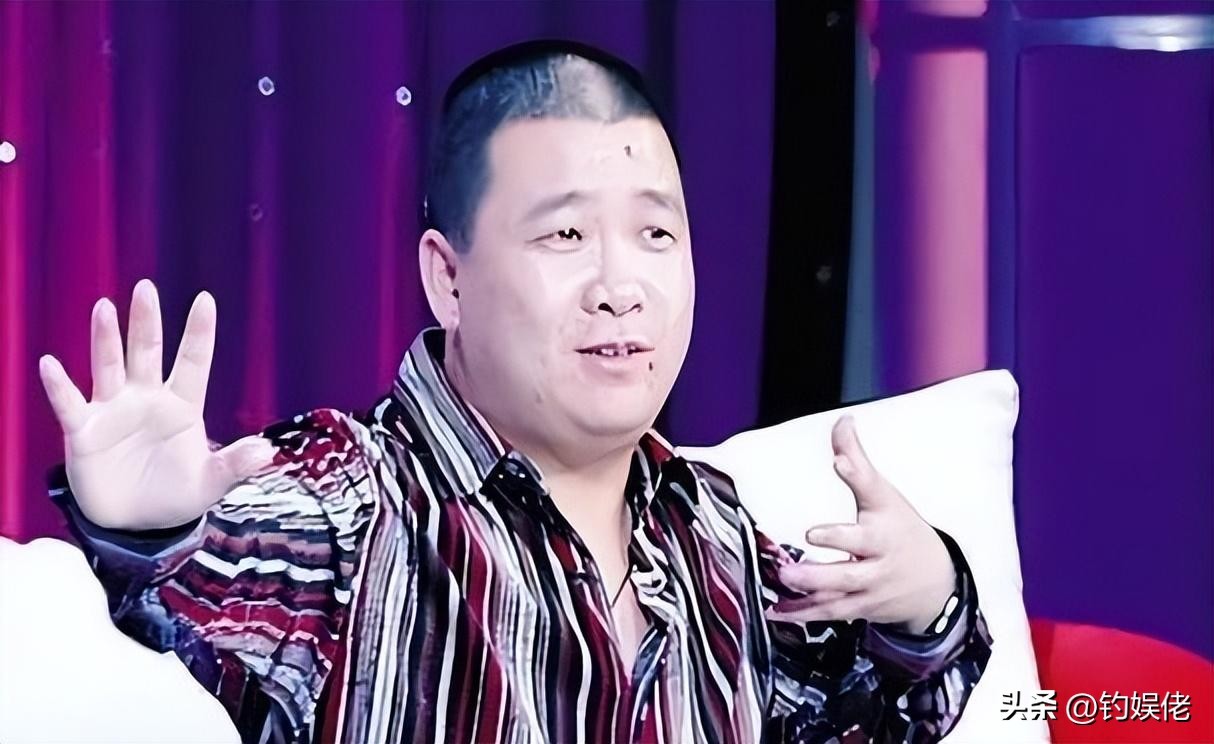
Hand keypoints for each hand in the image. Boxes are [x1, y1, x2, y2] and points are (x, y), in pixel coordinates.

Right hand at [38, 280, 272, 529]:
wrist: (134, 526)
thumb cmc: (175, 497)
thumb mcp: (209, 484)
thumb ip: (233, 465)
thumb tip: (267, 451)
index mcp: (182, 407)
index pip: (194, 362)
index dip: (199, 333)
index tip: (205, 299)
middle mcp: (146, 400)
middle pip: (147, 353)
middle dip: (146, 322)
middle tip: (146, 289)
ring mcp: (113, 412)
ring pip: (109, 367)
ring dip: (106, 340)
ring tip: (105, 308)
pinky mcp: (83, 432)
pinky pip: (69, 404)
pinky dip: (59, 386)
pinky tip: (51, 365)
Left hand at [769, 416, 954, 632]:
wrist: (935, 583)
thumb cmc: (900, 529)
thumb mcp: (883, 495)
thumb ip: (857, 460)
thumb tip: (842, 420)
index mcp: (884, 520)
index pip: (872, 492)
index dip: (856, 475)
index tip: (840, 463)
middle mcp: (878, 556)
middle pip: (855, 559)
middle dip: (826, 559)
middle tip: (796, 555)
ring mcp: (871, 586)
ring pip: (839, 592)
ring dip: (809, 589)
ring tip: (781, 579)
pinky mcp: (860, 608)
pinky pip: (830, 613)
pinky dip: (802, 613)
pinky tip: (774, 610)